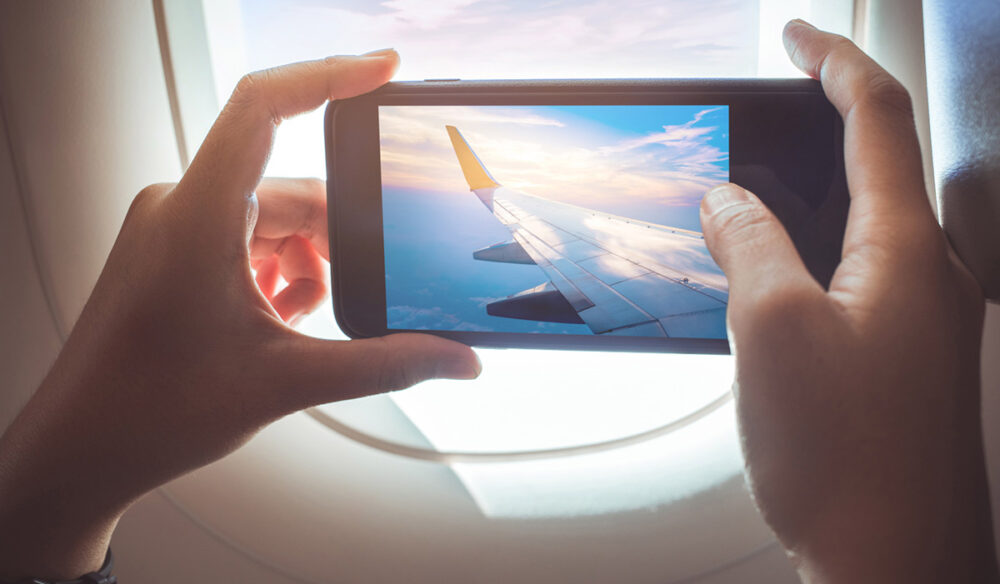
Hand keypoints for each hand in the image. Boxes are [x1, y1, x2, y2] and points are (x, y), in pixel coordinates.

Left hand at [0, 51, 479, 578]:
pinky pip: (241, 236)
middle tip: (360, 290)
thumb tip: (456, 357)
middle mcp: (180, 207)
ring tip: (300, 324)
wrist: (81, 450)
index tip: (383, 71)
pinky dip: (275, 269)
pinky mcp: (169, 250)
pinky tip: (277, 320)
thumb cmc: (151, 411)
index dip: (328, 76)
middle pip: (288, 188)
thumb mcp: (287, 382)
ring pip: (268, 217)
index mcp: (199, 217)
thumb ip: (385, 364)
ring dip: (303, 263)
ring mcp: (171, 228)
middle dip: (334, 239)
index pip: (263, 108)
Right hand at [699, 21, 996, 582]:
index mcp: (905, 251)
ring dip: (815, 189)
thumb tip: (727, 200)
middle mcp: (930, 276)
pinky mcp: (904, 357)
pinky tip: (775, 276)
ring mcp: (923, 319)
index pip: (877, 117)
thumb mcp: (771, 330)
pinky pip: (859, 275)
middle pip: (884, 160)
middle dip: (828, 115)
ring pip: (867, 222)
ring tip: (756, 191)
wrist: (893, 565)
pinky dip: (816, 249)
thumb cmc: (845, 460)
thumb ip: (749, 244)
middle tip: (778, 99)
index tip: (794, 34)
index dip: (831, 59)